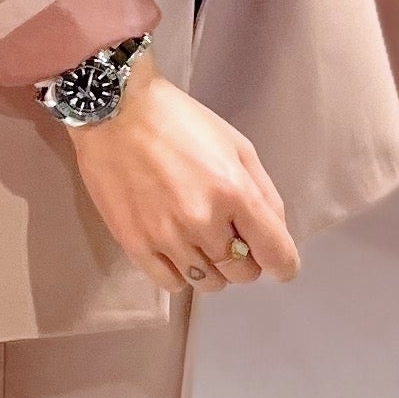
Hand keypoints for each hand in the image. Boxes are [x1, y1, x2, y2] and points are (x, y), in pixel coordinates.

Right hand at [66, 61, 299, 295]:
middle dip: (245, 260)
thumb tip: (275, 232)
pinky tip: (176, 249)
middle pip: (242, 273)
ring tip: (200, 240)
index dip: (283, 264)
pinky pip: (172, 284)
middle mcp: (204, 222)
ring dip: (212, 267)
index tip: (278, 263)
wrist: (115, 113)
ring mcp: (168, 237)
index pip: (276, 254)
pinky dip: (181, 273)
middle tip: (231, 237)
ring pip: (208, 282)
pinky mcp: (136, 245)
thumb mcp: (237, 145)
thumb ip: (264, 192)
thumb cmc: (180, 122)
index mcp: (235, 192)